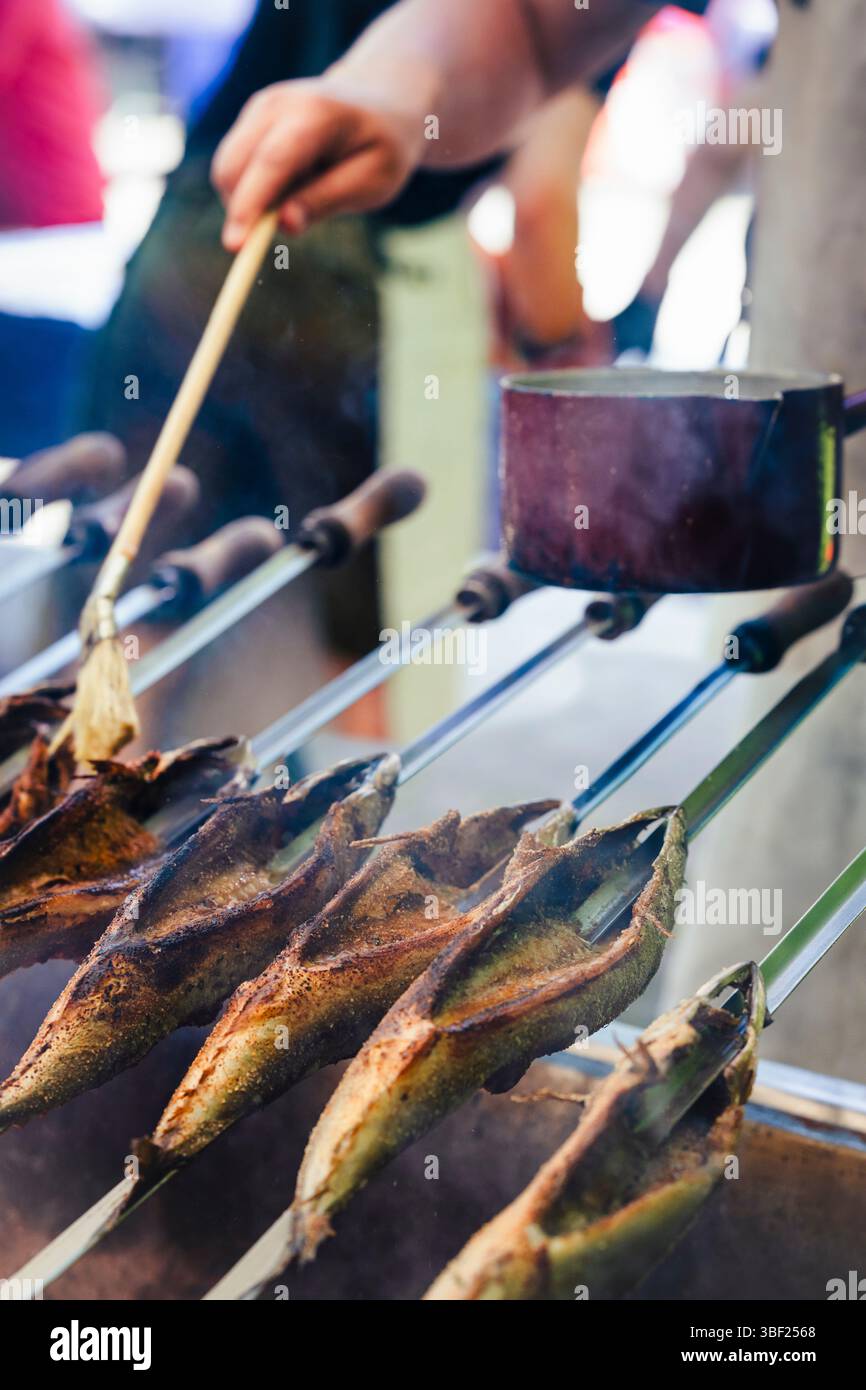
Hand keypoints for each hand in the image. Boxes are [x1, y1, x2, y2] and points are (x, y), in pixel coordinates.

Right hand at [212, 79, 421, 249]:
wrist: (380, 104)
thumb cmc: (381, 148)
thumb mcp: (372, 181)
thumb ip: (328, 200)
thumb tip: (284, 224)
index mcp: (315, 114)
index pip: (271, 162)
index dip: (249, 205)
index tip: (235, 247)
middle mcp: (277, 104)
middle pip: (234, 165)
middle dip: (242, 211)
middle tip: (280, 231)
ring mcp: (259, 107)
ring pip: (227, 169)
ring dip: (252, 200)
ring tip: (306, 190)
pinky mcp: (250, 119)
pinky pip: (235, 167)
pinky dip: (255, 189)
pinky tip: (296, 179)